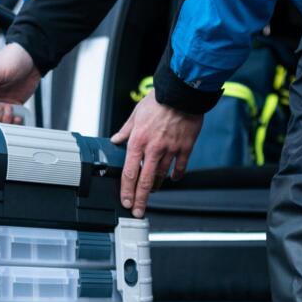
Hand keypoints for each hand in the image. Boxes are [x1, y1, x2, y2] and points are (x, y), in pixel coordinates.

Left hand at [111, 91, 202, 217]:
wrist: (183, 91)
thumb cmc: (159, 100)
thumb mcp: (136, 114)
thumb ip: (125, 130)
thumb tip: (115, 140)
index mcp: (138, 141)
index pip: (129, 173)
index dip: (127, 191)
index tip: (126, 202)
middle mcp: (153, 149)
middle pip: (145, 181)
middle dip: (140, 199)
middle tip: (138, 211)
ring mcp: (170, 149)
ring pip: (161, 176)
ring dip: (155, 186)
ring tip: (151, 192)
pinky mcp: (185, 147)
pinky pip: (180, 167)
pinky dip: (175, 175)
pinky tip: (172, 179)